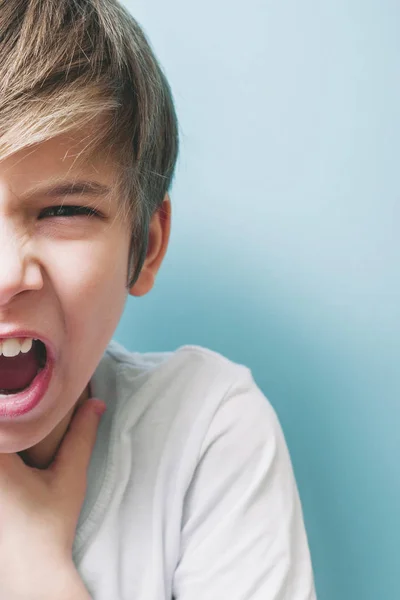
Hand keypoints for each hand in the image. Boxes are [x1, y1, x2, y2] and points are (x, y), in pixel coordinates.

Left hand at [0, 397, 105, 599]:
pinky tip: (19, 451)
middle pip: (0, 426)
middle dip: (11, 414)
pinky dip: (7, 448)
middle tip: (26, 402)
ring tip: (25, 429)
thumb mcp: (69, 476)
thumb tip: (96, 403)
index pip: (3, 416)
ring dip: (9, 433)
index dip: (12, 400)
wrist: (32, 569)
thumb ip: (82, 436)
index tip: (27, 387)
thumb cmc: (50, 525)